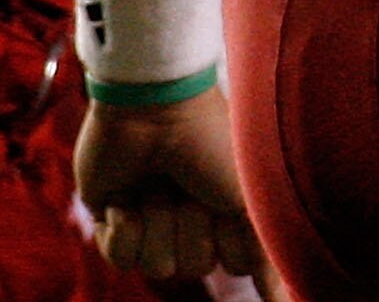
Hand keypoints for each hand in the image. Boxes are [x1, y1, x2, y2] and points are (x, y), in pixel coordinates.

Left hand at [75, 90, 263, 283]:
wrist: (154, 110)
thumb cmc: (211, 145)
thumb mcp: (249, 199)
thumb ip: (264, 255)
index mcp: (227, 211)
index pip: (233, 263)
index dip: (229, 237)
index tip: (226, 197)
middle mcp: (193, 219)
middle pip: (194, 268)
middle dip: (191, 227)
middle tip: (187, 185)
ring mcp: (153, 221)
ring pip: (157, 267)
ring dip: (158, 223)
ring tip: (157, 185)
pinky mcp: (113, 220)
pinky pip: (120, 260)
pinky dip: (124, 229)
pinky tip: (128, 199)